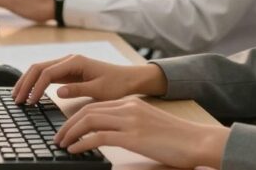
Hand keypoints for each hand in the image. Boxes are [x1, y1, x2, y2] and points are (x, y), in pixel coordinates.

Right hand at [12, 55, 167, 104]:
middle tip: (16, 100)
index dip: (36, 87)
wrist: (128, 79)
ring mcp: (67, 64)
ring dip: (28, 82)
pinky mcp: (68, 71)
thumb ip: (78, 89)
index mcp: (76, 61)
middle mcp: (69, 59)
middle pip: (39, 67)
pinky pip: (47, 75)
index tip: (30, 102)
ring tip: (18, 97)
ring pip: (40, 69)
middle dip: (25, 83)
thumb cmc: (117, 84)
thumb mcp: (100, 89)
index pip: (48, 72)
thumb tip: (57, 91)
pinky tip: (30, 93)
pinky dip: (36, 83)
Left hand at [55, 97, 229, 168]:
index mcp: (132, 104)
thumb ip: (131, 125)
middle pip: (88, 111)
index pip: (96, 106)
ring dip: (71, 133)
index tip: (67, 129)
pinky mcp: (133, 136)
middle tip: (58, 137)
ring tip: (62, 144)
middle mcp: (128, 108)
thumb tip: (112, 134)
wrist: (197, 140)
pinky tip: (75, 149)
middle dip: (68, 124)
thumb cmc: (177, 138)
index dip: (77, 117)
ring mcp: (130, 121)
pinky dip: (82, 142)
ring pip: (89, 121)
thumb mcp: (150, 125)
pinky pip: (99, 136)